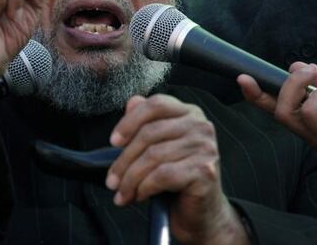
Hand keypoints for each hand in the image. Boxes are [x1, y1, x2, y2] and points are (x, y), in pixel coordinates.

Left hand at [106, 95, 248, 244]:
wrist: (202, 213)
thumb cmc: (177, 179)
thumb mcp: (158, 147)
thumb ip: (146, 123)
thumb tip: (131, 103)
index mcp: (189, 113)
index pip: (155, 105)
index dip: (130, 121)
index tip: (113, 142)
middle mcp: (201, 126)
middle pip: (150, 133)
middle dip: (124, 160)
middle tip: (111, 181)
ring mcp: (205, 148)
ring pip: (153, 156)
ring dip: (130, 179)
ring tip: (122, 193)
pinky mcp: (205, 171)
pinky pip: (163, 175)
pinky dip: (145, 187)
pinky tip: (140, 196)